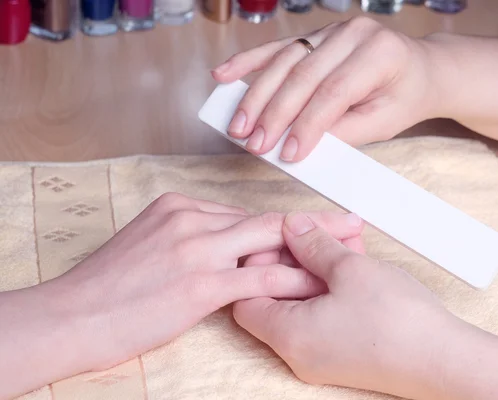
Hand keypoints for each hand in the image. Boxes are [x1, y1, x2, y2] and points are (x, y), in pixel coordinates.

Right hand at [0, 193, 363, 397]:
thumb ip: (187, 239)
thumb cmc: (106, 287)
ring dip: (315, 249)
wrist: (71, 315)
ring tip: (351, 251)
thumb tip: (221, 249)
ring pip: (269, 244)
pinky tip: (319, 286)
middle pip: (265, 219)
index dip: (282, 224)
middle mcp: (192, 219)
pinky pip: (260, 277)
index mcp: (179, 206)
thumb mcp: (146, 245)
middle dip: (314, 224)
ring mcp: (198, 248)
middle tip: (351, 224)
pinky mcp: (200, 283)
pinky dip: (294, 281)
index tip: (311, 224)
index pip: (243, 215)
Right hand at [212, 17, 439, 161]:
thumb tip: (299, 145)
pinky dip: (249, 62)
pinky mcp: (315, 36)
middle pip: (303, 75)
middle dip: (274, 113)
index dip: (307, 125)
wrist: (420, 70)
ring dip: (256, 94)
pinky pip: (278, 48)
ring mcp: (332, 30)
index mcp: (380, 53)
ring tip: (237, 124)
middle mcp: (354, 33)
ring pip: (285, 62)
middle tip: (253, 143)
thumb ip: (344, 131)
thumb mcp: (385, 122)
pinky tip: (225, 74)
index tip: (287, 154)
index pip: (334, 92)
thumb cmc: (405, 96)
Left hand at [233, 212, 470, 398]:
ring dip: (321, 269)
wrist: (446, 362)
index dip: (259, 263)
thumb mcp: (349, 268)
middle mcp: (299, 352)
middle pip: (277, 298)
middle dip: (298, 259)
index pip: (245, 297)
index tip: (284, 240)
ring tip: (346, 242)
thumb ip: (313, 244)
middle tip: (320, 233)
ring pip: (306, 303)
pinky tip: (356, 263)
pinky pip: (325, 315)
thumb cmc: (399, 322)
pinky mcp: (343, 356)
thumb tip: (291, 227)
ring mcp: (322, 358)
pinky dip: (334, 288)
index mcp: (289, 334)